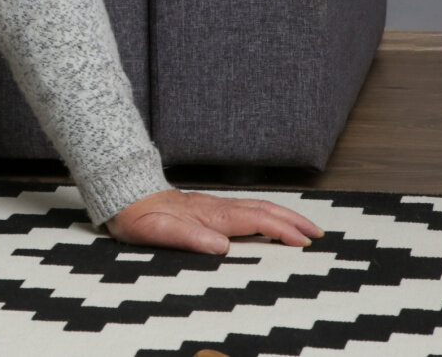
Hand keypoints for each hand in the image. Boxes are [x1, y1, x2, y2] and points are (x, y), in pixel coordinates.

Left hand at [104, 188, 323, 253]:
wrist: (122, 194)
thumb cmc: (138, 217)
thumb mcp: (158, 232)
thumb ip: (189, 238)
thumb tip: (222, 247)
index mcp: (210, 215)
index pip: (255, 221)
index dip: (281, 230)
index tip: (304, 242)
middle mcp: (216, 207)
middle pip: (263, 210)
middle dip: (292, 220)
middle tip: (318, 233)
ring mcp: (213, 205)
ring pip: (256, 206)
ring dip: (283, 215)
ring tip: (303, 226)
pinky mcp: (207, 206)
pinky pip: (245, 208)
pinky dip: (266, 213)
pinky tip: (268, 219)